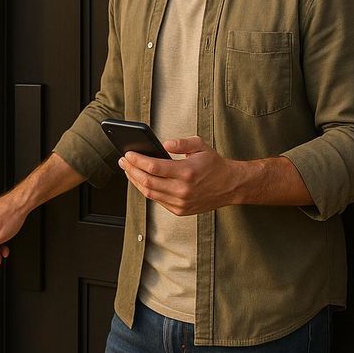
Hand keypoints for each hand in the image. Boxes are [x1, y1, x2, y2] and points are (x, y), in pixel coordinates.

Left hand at [119, 135, 236, 215]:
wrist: (230, 185)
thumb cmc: (214, 165)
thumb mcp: (200, 145)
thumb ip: (181, 142)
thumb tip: (164, 144)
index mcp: (186, 172)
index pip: (154, 167)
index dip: (137, 160)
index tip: (128, 154)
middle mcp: (183, 190)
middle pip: (147, 181)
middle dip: (131, 170)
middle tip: (123, 161)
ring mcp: (181, 202)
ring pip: (149, 193)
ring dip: (136, 181)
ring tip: (129, 170)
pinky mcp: (180, 210)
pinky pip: (157, 200)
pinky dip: (147, 190)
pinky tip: (141, 181)